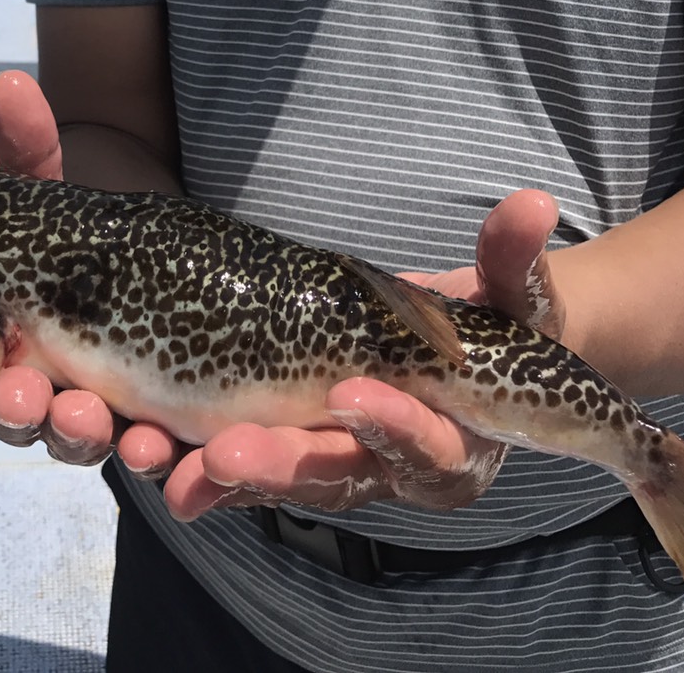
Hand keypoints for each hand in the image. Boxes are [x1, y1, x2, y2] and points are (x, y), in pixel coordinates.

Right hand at [0, 71, 182, 477]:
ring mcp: (86, 410)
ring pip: (68, 437)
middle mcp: (27, 382)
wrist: (172, 281)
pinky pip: (141, 458)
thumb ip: (28, 150)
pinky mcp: (145, 432)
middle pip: (4, 411)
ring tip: (88, 412)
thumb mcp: (54, 198)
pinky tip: (154, 443)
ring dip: (72, 431)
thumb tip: (10, 80)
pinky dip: (144, 456)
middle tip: (19, 395)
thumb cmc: (82, 248)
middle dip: (7, 409)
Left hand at [159, 188, 563, 521]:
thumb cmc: (491, 323)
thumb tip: (534, 203)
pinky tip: (148, 451)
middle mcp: (390, 471)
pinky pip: (238, 468)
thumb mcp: (512, 291)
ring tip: (168, 467)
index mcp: (458, 444)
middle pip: (337, 476)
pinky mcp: (285, 449)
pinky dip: (192, 462)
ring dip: (220, 477)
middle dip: (283, 465)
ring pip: (275, 481)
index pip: (429, 448)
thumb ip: (514, 257)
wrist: (456, 349)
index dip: (395, 426)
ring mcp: (332, 464)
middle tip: (227, 453)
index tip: (352, 395)